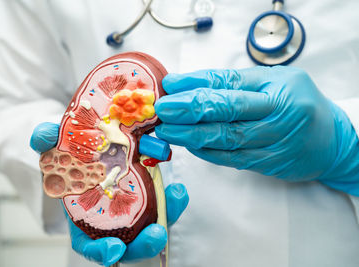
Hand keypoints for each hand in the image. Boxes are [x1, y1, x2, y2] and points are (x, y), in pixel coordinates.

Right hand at [30, 123, 188, 264]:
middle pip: (129, 243)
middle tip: (157, 233)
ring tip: (176, 198)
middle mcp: (110, 220)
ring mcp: (131, 208)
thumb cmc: (69, 155)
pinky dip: (172, 200)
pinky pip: (163, 205)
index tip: (114, 250)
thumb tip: (43, 136)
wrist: (90, 144)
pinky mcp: (148, 194)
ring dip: (166, 217)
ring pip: (150, 224)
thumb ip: (46, 141)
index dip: (101, 253)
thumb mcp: (54, 147)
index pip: (91, 246)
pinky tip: (177, 189)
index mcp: (83, 219)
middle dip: (143, 243)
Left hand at [155, 66, 358, 194]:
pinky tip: (190, 146)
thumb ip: (230, 83)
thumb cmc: (296, 104)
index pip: (230, 82)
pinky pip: (234, 159)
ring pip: (229, 138)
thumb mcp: (271, 83)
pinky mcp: (272, 163)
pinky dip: (209, 153)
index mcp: (278, 84)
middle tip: (164, 109)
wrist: (331, 140)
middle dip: (192, 108)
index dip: (197, 84)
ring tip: (168, 131)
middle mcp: (279, 111)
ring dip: (193, 135)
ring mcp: (277, 139)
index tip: (171, 85)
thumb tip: (182, 84)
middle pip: (229, 109)